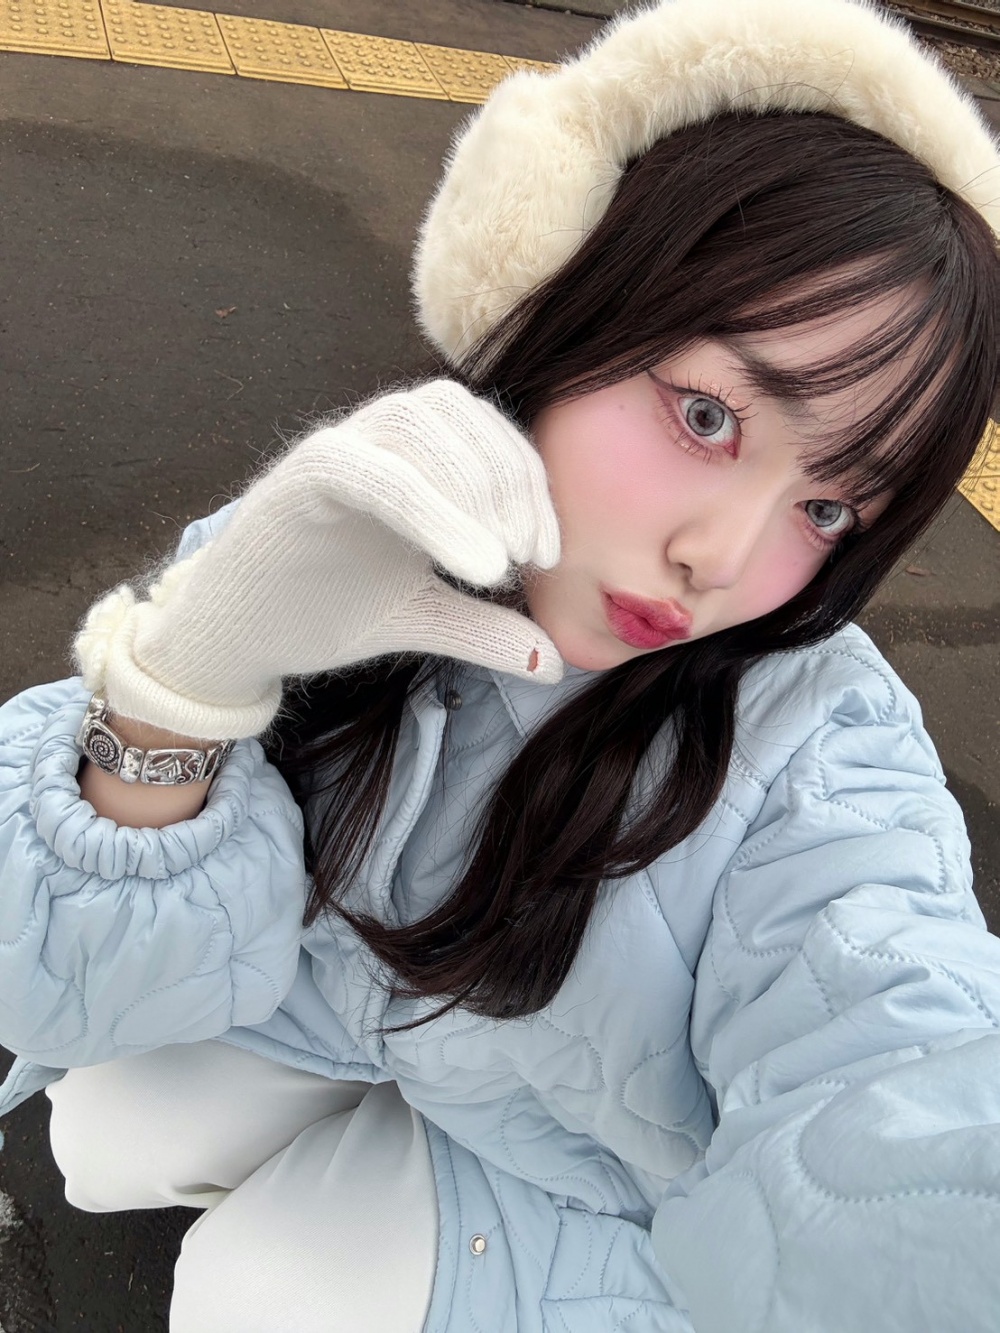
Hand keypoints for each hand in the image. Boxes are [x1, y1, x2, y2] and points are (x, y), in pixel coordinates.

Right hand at [74, 382, 562, 738]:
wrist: (236, 644)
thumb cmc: (323, 614)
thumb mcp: (422, 621)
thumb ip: (484, 629)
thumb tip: (556, 662)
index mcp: (408, 462)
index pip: (482, 430)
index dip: (527, 480)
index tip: (548, 554)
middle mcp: (369, 443)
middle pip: (453, 410)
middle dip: (505, 477)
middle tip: (527, 556)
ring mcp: (329, 455)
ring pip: (411, 422)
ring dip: (470, 484)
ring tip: (496, 564)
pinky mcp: (292, 484)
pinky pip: (361, 466)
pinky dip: (425, 505)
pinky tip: (471, 561)